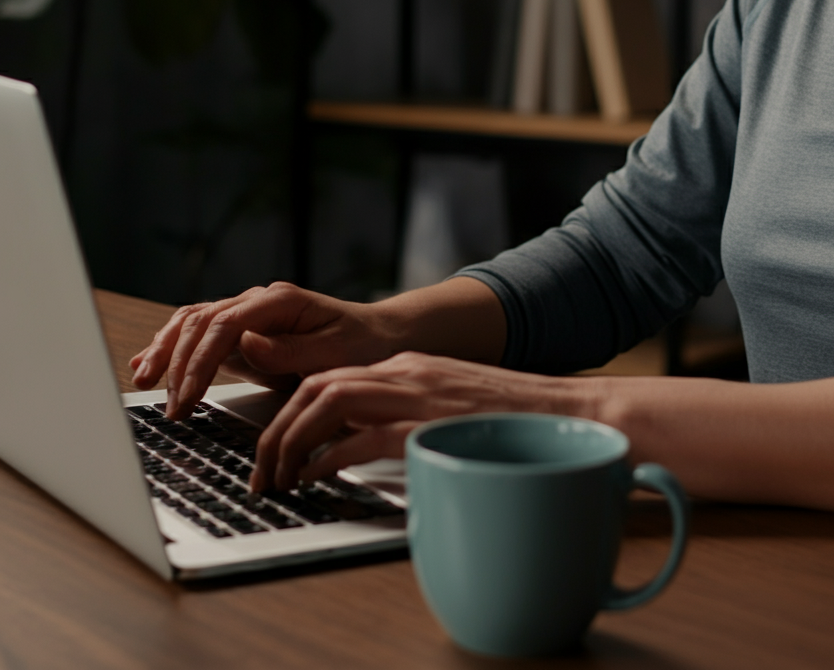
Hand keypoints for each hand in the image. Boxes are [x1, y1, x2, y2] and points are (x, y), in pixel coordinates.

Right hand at [129, 282, 397, 419]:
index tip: (189, 397)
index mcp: (281, 301)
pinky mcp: (244, 332)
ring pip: (193, 322)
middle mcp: (259, 301)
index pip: (225, 324)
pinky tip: (149, 366)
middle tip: (172, 409)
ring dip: (166, 350)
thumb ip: (291, 350)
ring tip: (143, 381)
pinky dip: (173, 348)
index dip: (201, 361)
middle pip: (201, 321)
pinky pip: (200, 334)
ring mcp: (249, 314)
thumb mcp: (335, 353)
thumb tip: (247, 345)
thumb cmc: (362, 345)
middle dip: (179, 364)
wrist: (378, 336)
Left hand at [248, 352, 589, 491]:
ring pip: (325, 402)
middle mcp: (404, 371)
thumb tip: (363, 442)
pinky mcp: (427, 424)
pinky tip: (313, 477)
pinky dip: (326, 456)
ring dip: (290, 441)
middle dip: (277, 427)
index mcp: (407, 364)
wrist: (562, 410)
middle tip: (262, 467)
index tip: (276, 444)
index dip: (291, 411)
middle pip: (316, 385)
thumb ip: (407, 411)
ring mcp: (415, 394)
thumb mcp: (448, 402)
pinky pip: (358, 436)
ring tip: (278, 476)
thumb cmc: (509, 416)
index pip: (330, 376)